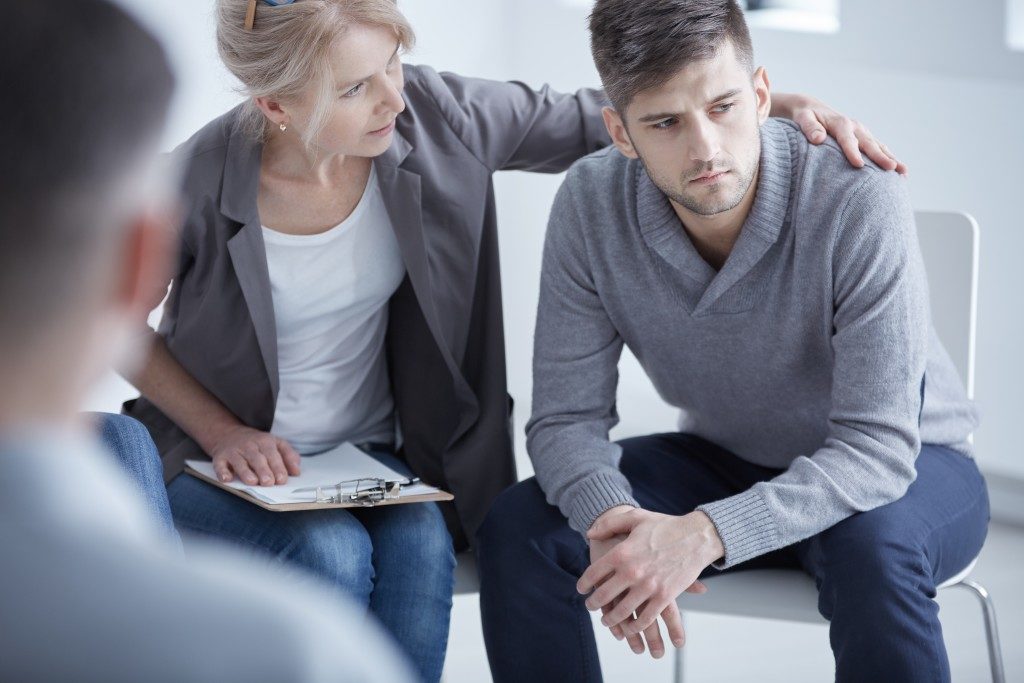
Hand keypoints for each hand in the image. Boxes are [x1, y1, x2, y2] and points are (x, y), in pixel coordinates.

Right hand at [208, 424, 300, 485]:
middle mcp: (249, 445)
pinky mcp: (220, 458)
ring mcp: (234, 451)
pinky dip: (222, 472)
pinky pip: (220, 465)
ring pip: (240, 462)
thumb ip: (288, 455)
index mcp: (265, 442)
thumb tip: (297, 471)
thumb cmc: (258, 444)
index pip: (273, 454)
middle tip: (269, 482)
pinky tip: (227, 479)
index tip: (282, 479)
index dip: (278, 467)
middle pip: (257, 458)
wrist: (228, 434)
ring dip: (245, 472)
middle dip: (263, 470)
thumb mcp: (275, 444)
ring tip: (253, 482)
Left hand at [578, 509, 721, 642]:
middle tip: (590, 606)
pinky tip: (630, 627)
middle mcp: (632, 571)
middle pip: (603, 595)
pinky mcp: (664, 597)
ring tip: (606, 620)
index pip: (593, 573)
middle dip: (593, 604)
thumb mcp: (635, 517)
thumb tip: (589, 534)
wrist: (697, 537)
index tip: (581, 589)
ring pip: (622, 611)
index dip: (584, 583)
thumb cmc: (666, 526)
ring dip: (611, 619)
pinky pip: (645, 618)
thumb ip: (609, 524)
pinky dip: (635, 626)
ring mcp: (648, 586)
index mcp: (621, 552)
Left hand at [772, 93, 907, 174]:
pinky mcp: (864, 138)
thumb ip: (809, 128)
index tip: (858, 165)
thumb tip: (818, 138)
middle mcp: (855, 127)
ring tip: (904, 173)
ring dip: (892, 158)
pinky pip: (879, 148)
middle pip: (869, 144)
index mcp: (841, 123)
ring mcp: (862, 132)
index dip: (853, 152)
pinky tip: (899, 173)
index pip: (847, 140)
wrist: (812, 109)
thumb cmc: (806, 117)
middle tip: (892, 168)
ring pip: (879, 146)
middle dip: (880, 157)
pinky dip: (889, 158)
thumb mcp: (803, 119)